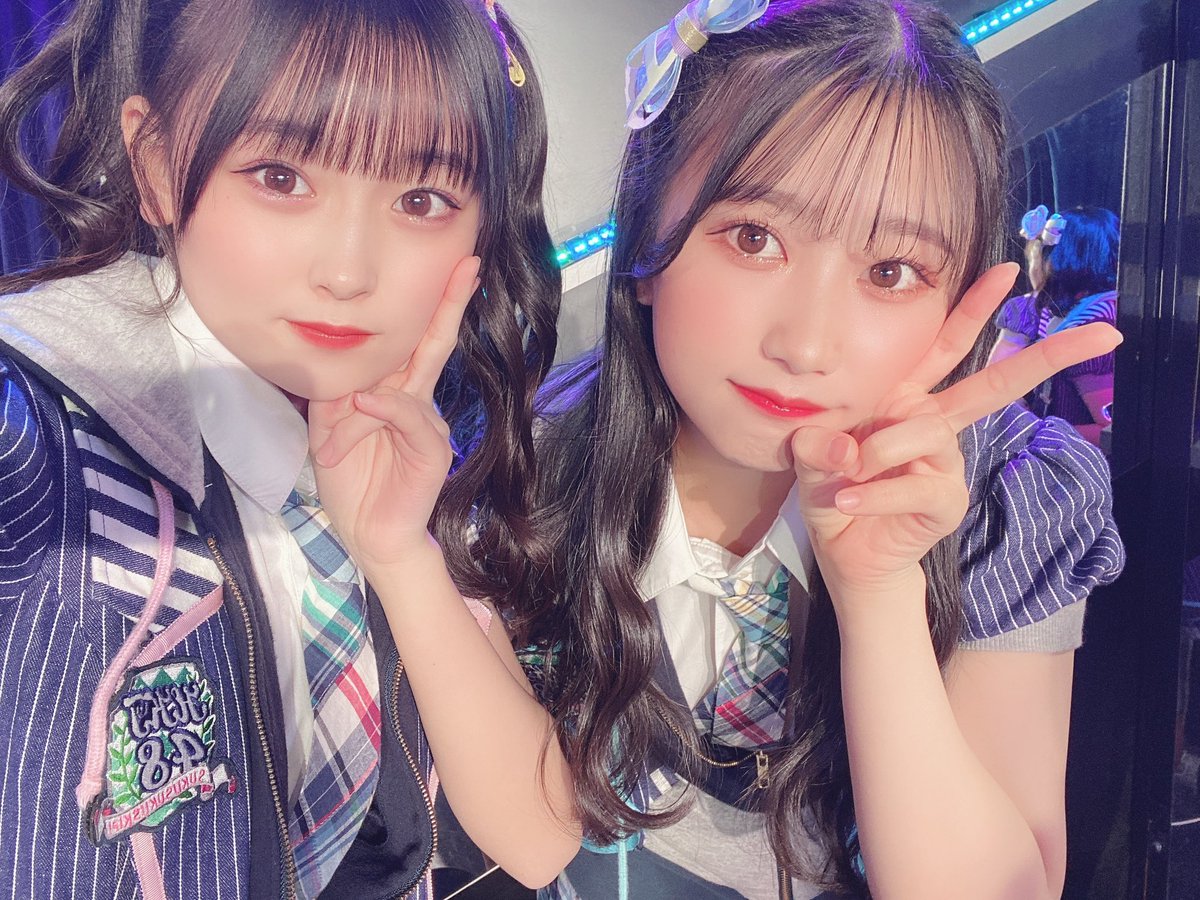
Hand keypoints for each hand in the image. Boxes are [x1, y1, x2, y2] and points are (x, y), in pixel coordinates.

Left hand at [308, 256, 480, 568]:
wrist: (370, 535)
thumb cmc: (353, 482)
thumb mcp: (331, 431)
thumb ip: (340, 397)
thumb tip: (350, 378)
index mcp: (394, 391)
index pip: (412, 342)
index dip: (430, 306)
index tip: (451, 266)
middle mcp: (417, 401)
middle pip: (434, 343)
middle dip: (451, 304)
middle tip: (469, 266)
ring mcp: (428, 424)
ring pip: (400, 389)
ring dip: (357, 416)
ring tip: (333, 451)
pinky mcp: (432, 450)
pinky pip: (408, 417)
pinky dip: (384, 411)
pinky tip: (365, 407)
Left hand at [789, 262, 1120, 599]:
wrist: (843, 552)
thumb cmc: (832, 490)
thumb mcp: (809, 455)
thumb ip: (818, 441)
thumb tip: (848, 448)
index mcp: (906, 397)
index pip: (943, 346)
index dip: (974, 309)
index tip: (1006, 271)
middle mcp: (935, 423)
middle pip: (996, 384)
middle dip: (1047, 356)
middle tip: (1103, 334)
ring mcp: (947, 463)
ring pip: (929, 434)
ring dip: (882, 451)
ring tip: (848, 472)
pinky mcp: (947, 501)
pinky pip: (918, 486)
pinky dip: (877, 493)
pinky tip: (847, 501)